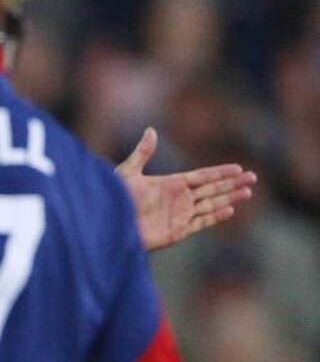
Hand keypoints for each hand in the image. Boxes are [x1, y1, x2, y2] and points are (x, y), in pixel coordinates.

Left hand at [117, 127, 254, 250]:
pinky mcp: (176, 231)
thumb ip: (142, 153)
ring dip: (229, 198)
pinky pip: (200, 222)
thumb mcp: (128, 173)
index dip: (219, 172)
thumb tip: (151, 130)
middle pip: (212, 189)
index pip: (201, 176)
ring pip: (211, 205)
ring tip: (247, 192)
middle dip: (232, 184)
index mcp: (169, 184)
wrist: (108, 226)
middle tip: (253, 177)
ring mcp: (179, 215)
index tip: (238, 167)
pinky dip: (215, 216)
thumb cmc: (113, 200)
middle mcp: (178, 199)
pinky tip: (230, 209)